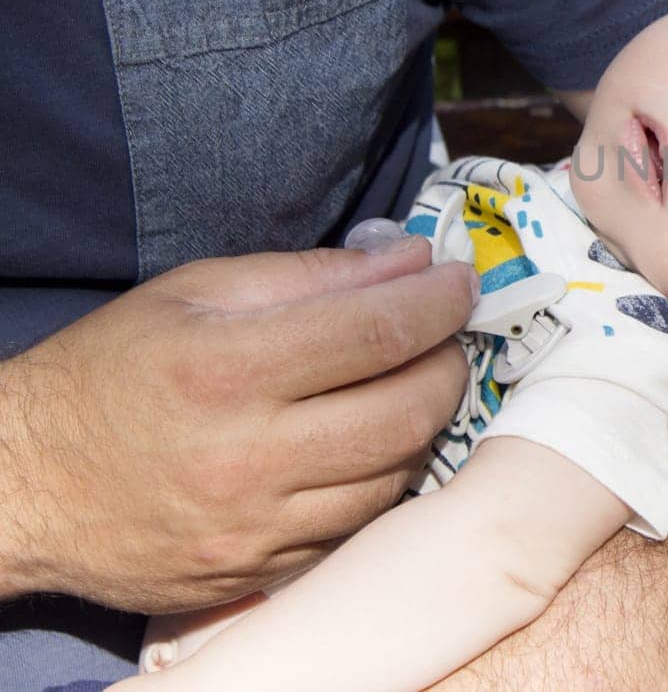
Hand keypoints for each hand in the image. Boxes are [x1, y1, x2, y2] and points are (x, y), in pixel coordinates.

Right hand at [0, 237, 473, 612]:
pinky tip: (370, 444)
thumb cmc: (112, 371)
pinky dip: (380, 479)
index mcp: (227, 369)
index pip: (376, 333)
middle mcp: (246, 456)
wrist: (26, 485)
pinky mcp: (257, 571)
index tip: (460, 282)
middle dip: (448, 366)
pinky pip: (355, 526)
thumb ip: (310, 276)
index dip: (437, 303)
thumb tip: (409, 261)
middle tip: (448, 338)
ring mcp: (255, 526)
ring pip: (393, 476)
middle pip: (404, 413)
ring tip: (411, 386)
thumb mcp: (195, 294)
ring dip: (424, 425)